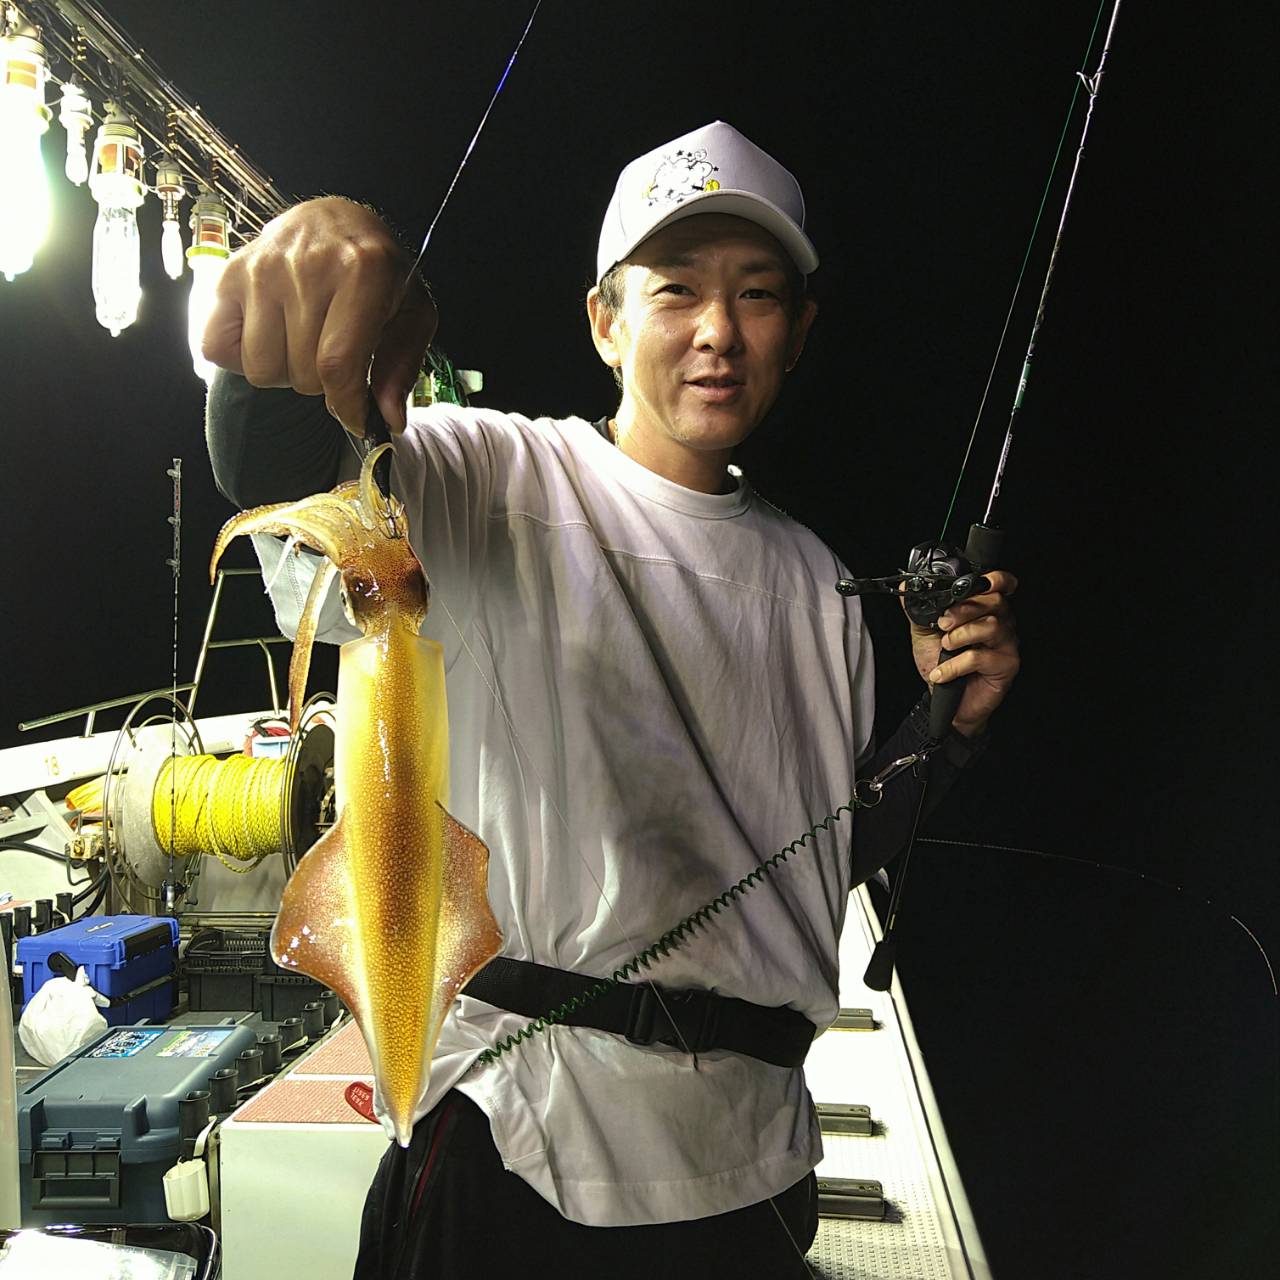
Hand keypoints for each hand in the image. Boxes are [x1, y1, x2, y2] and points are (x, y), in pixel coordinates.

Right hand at [201, 196, 437, 434]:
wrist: (334, 220)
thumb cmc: (378, 272)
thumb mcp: (412, 312)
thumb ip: (403, 367)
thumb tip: (389, 420)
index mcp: (362, 271)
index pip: (338, 365)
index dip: (347, 406)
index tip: (356, 419)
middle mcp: (305, 265)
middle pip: (303, 374)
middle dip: (323, 382)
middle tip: (332, 351)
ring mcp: (260, 269)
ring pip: (262, 369)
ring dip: (285, 370)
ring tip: (302, 340)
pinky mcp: (227, 275)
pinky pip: (217, 348)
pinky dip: (241, 356)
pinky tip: (269, 334)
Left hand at [906, 570, 1019, 737]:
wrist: (944, 699)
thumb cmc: (941, 663)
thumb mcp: (925, 632)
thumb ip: (919, 609)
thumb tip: (907, 590)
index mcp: (985, 609)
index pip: (1000, 584)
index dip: (993, 579)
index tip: (969, 585)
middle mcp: (1001, 622)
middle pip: (993, 601)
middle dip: (963, 610)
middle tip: (943, 624)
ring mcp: (1007, 643)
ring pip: (991, 625)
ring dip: (960, 634)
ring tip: (945, 646)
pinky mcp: (1006, 665)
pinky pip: (980, 657)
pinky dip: (955, 664)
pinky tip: (942, 672)